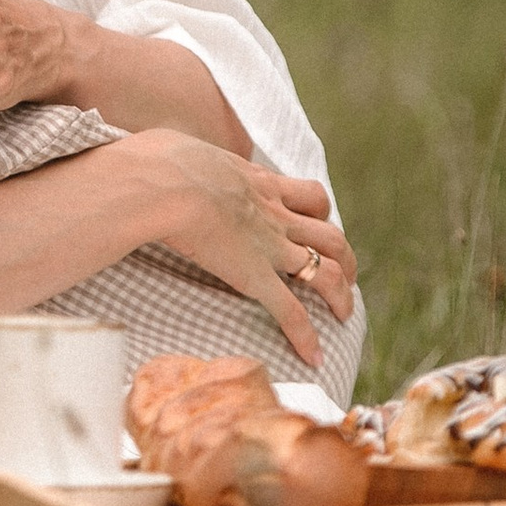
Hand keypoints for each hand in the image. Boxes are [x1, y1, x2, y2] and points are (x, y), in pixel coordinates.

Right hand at [131, 132, 356, 369]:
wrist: (166, 183)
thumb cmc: (160, 161)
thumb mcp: (182, 148)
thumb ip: (184, 156)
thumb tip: (160, 152)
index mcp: (260, 183)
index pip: (305, 195)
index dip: (316, 211)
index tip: (314, 223)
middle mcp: (275, 215)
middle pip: (330, 234)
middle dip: (344, 256)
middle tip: (345, 273)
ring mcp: (270, 247)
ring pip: (326, 271)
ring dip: (341, 294)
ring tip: (344, 314)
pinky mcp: (255, 277)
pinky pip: (290, 311)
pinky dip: (306, 337)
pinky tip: (314, 357)